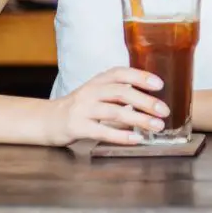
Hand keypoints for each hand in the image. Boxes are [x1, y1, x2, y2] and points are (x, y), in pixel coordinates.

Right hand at [44, 67, 168, 145]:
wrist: (46, 120)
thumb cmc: (79, 108)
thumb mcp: (98, 94)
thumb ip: (120, 94)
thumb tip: (151, 101)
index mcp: (98, 81)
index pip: (121, 73)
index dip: (140, 76)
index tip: (159, 84)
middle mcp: (90, 92)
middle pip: (121, 92)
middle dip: (146, 101)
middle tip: (164, 110)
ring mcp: (82, 109)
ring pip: (114, 111)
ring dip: (139, 119)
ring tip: (157, 126)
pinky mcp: (77, 127)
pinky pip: (102, 131)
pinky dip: (121, 135)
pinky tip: (136, 139)